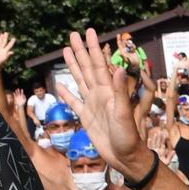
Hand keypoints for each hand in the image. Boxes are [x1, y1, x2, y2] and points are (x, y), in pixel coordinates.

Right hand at [0, 32, 15, 69]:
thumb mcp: (4, 59)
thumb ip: (8, 55)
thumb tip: (12, 52)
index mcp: (5, 51)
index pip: (9, 45)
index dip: (11, 42)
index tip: (14, 38)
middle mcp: (1, 50)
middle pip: (4, 42)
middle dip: (5, 38)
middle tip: (7, 33)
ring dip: (1, 39)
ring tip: (2, 34)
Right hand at [56, 28, 150, 171]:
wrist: (125, 157)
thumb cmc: (128, 137)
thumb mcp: (124, 113)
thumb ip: (120, 91)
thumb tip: (118, 68)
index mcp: (108, 91)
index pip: (99, 65)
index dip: (94, 48)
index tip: (89, 32)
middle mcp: (100, 94)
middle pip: (88, 68)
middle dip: (81, 51)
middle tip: (73, 34)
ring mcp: (92, 105)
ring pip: (80, 80)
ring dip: (73, 66)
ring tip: (66, 50)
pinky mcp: (86, 117)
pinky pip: (74, 103)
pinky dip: (66, 94)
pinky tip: (60, 85)